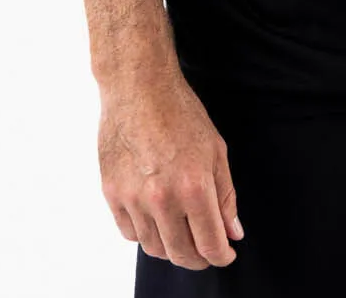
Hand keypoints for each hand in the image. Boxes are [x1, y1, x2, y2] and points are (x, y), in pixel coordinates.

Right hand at [98, 61, 243, 268]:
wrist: (139, 86)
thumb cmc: (180, 112)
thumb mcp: (216, 149)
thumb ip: (226, 196)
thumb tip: (233, 233)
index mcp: (195, 186)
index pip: (211, 245)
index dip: (222, 256)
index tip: (226, 253)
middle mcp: (163, 198)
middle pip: (181, 254)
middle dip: (199, 258)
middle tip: (206, 249)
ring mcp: (133, 198)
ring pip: (154, 248)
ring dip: (172, 247)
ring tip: (181, 230)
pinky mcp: (112, 193)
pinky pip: (130, 233)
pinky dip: (146, 233)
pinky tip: (156, 217)